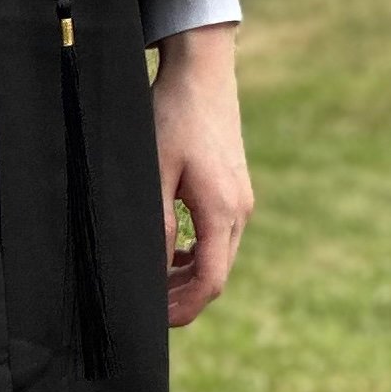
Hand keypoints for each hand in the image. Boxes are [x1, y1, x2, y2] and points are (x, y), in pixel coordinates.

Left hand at [152, 21, 252, 328]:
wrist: (202, 71)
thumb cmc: (173, 116)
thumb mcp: (155, 172)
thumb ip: (156, 226)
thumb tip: (153, 273)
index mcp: (222, 210)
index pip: (210, 282)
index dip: (184, 309)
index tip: (155, 320)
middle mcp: (240, 210)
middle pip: (217, 275)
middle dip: (185, 297)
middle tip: (148, 305)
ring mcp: (242, 199)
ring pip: (220, 256)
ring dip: (190, 274)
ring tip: (155, 279)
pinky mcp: (236, 188)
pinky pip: (221, 236)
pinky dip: (199, 251)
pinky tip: (173, 247)